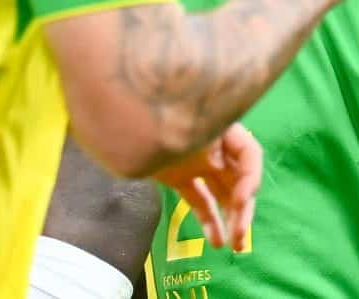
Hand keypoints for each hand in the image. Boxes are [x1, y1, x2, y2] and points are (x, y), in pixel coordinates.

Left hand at [152, 122, 262, 253]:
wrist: (109, 110)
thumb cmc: (146, 111)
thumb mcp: (182, 123)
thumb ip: (208, 140)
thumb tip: (234, 173)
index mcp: (217, 123)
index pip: (249, 153)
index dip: (250, 178)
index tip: (240, 199)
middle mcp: (212, 141)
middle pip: (238, 177)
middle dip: (243, 208)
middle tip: (240, 238)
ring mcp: (194, 159)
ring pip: (221, 191)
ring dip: (232, 217)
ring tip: (236, 247)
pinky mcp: (177, 174)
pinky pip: (198, 198)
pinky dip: (208, 219)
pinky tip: (216, 242)